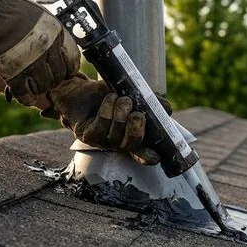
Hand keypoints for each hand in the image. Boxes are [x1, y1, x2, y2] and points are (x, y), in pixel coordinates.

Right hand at [0, 0, 80, 105]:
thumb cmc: (10, 10)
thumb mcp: (41, 17)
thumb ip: (52, 34)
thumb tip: (60, 50)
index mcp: (57, 35)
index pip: (73, 61)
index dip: (68, 68)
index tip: (64, 71)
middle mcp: (48, 50)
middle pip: (59, 76)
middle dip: (53, 79)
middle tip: (47, 79)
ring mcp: (31, 63)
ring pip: (44, 87)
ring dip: (40, 88)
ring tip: (34, 86)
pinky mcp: (14, 74)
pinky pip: (25, 94)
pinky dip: (26, 98)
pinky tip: (26, 97)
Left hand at [41, 74, 172, 164]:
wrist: (78, 89)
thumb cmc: (105, 94)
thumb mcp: (131, 94)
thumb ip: (150, 101)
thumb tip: (167, 109)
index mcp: (130, 136)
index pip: (143, 153)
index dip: (150, 156)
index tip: (157, 156)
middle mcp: (117, 143)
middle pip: (132, 145)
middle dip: (136, 130)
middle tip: (137, 113)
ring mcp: (102, 141)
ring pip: (116, 134)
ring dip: (121, 113)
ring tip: (121, 98)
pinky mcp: (87, 136)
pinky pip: (101, 126)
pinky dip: (108, 110)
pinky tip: (109, 99)